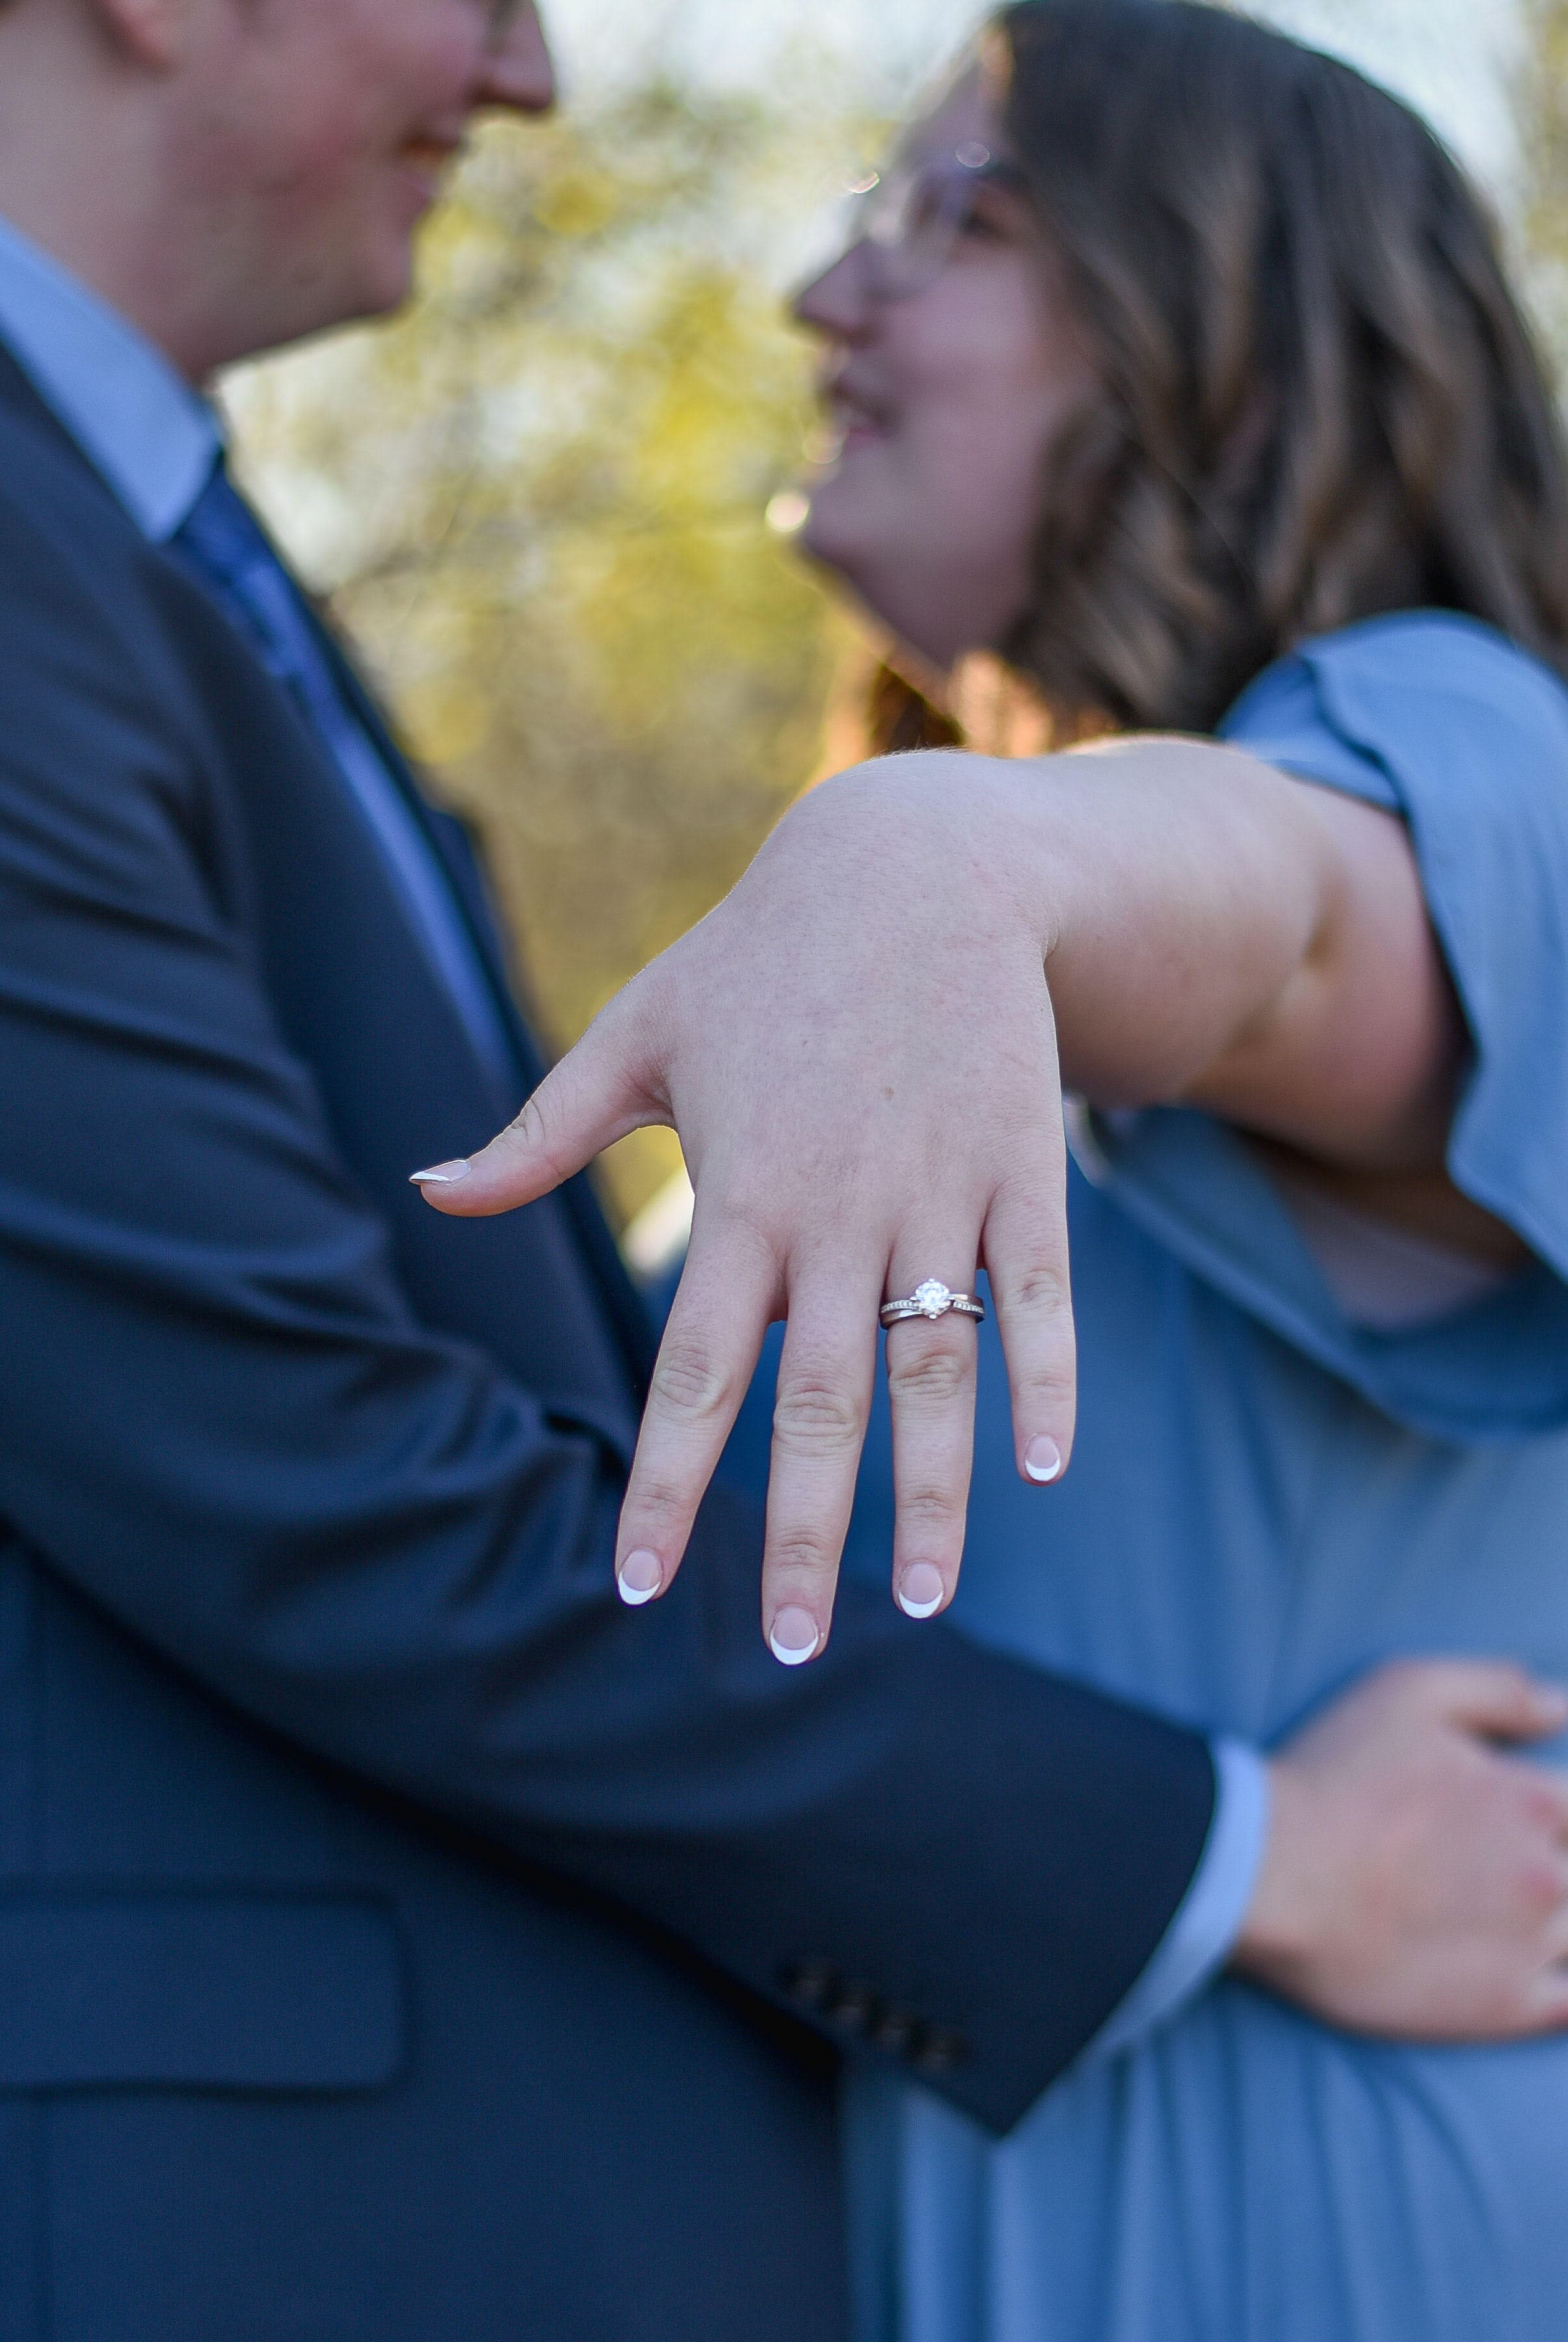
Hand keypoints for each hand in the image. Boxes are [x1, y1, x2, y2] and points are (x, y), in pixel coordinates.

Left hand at [415, 757, 1078, 1657]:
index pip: (693, 1370)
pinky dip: (1049, 1379)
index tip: (636, 1586)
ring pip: (937, 1367)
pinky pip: (1044, 1295)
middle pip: (817, 1398)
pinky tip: (1047, 1471)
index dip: (667, 1484)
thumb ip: (537, 1132)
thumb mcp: (636, 1031)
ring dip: (934, 1491)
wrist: (917, 865)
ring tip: (931, 1602)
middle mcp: (839, 1212)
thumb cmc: (760, 958)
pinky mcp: (1022, 1170)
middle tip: (785, 1648)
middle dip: (801, 1532)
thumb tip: (425, 1190)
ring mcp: (940, 1193)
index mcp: (739, 1193)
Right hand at [1234, 1660, 1567, 2036]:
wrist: (1272, 1874)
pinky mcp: (1502, 2007)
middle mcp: (1548, 1875)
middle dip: (1552, 1861)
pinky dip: (1560, 1985)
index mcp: (1534, 1799)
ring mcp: (1530, 1947)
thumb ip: (1501, 1691)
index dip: (1552, 1808)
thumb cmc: (1333, 1776)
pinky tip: (1532, 1970)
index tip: (1518, 1817)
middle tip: (1491, 1865)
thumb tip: (1562, 1707)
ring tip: (1495, 1909)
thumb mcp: (1410, 1690)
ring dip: (1554, 1919)